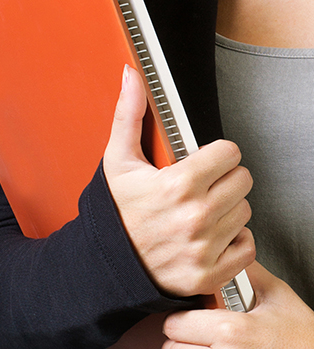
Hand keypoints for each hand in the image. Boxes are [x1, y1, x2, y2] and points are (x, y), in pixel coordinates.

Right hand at [102, 65, 255, 296]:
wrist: (101, 265)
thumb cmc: (112, 213)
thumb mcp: (117, 162)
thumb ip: (129, 115)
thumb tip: (133, 75)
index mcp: (177, 185)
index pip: (230, 153)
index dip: (214, 155)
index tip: (199, 164)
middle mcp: (195, 217)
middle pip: (242, 181)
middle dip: (222, 181)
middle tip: (198, 189)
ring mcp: (204, 247)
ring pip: (245, 212)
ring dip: (227, 211)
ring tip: (198, 214)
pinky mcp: (210, 273)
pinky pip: (247, 248)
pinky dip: (233, 243)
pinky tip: (208, 237)